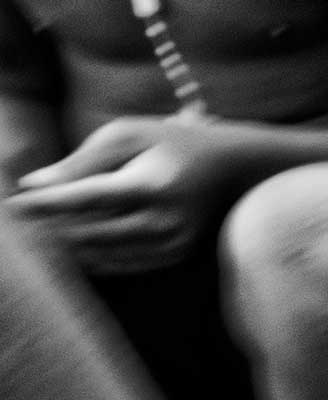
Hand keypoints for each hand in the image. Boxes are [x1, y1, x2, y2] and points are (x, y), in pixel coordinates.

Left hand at [6, 116, 245, 273]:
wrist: (233, 168)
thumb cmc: (172, 142)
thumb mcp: (129, 134)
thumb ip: (81, 161)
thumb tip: (33, 186)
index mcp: (152, 184)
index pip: (84, 199)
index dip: (44, 204)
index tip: (14, 205)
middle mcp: (162, 221)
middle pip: (85, 234)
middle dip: (49, 226)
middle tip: (24, 220)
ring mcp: (169, 244)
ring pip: (96, 255)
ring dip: (65, 244)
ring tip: (44, 230)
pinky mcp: (171, 257)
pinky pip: (116, 265)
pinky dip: (89, 255)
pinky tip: (75, 241)